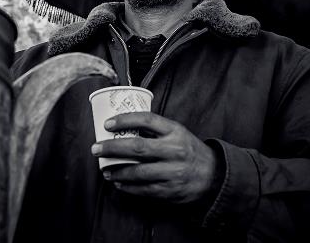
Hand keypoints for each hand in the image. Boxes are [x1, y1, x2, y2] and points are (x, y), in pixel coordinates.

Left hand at [91, 112, 217, 203]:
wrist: (213, 175)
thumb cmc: (190, 151)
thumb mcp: (178, 133)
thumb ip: (157, 130)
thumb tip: (125, 127)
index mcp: (176, 132)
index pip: (147, 120)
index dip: (125, 120)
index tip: (108, 123)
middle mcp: (174, 150)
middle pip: (137, 147)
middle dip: (112, 148)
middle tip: (96, 148)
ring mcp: (172, 172)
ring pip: (137, 172)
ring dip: (117, 171)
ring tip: (105, 169)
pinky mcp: (169, 190)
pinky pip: (143, 189)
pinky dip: (127, 186)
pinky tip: (119, 182)